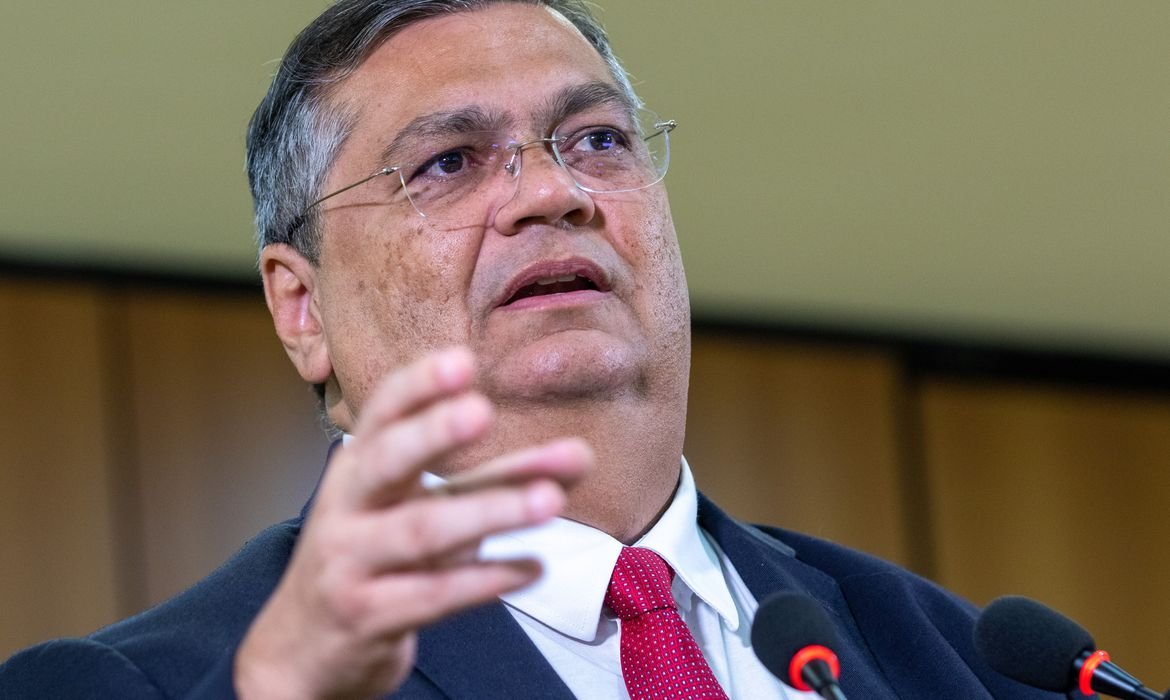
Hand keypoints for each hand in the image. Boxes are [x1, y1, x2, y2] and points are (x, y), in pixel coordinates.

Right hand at [234, 347, 591, 698]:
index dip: (418, 386)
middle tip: (482, 410)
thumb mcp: (418, 506)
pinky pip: (433, 595)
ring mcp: (350, 562)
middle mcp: (347, 506)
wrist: (305, 644)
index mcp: (358, 465)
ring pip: (420, 531)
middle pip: (385, 461)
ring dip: (488, 511)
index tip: (462, 361)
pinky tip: (533, 567)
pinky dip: (487, 579)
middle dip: (432, 434)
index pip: (381, 413)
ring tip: (550, 499)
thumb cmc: (375, 553)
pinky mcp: (367, 616)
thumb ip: (492, 478)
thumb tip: (578, 457)